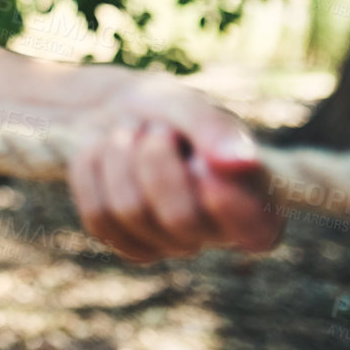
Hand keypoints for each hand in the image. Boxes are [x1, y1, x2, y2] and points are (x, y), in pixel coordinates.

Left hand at [65, 71, 284, 262]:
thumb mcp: (190, 106)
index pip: (256, 228)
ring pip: (131, 213)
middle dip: (155, 157)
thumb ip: (217, 129)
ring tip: (131, 133)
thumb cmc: (167, 111)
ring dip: (121, 156)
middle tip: (155, 127)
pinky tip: (106, 152)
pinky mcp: (127, 243)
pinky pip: (98, 216)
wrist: (116, 112)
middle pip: (180, 218)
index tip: (201, 160)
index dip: (226, 201)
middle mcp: (217, 234)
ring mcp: (171, 244)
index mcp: (256, 202)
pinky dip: (94, 170)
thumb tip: (243, 161)